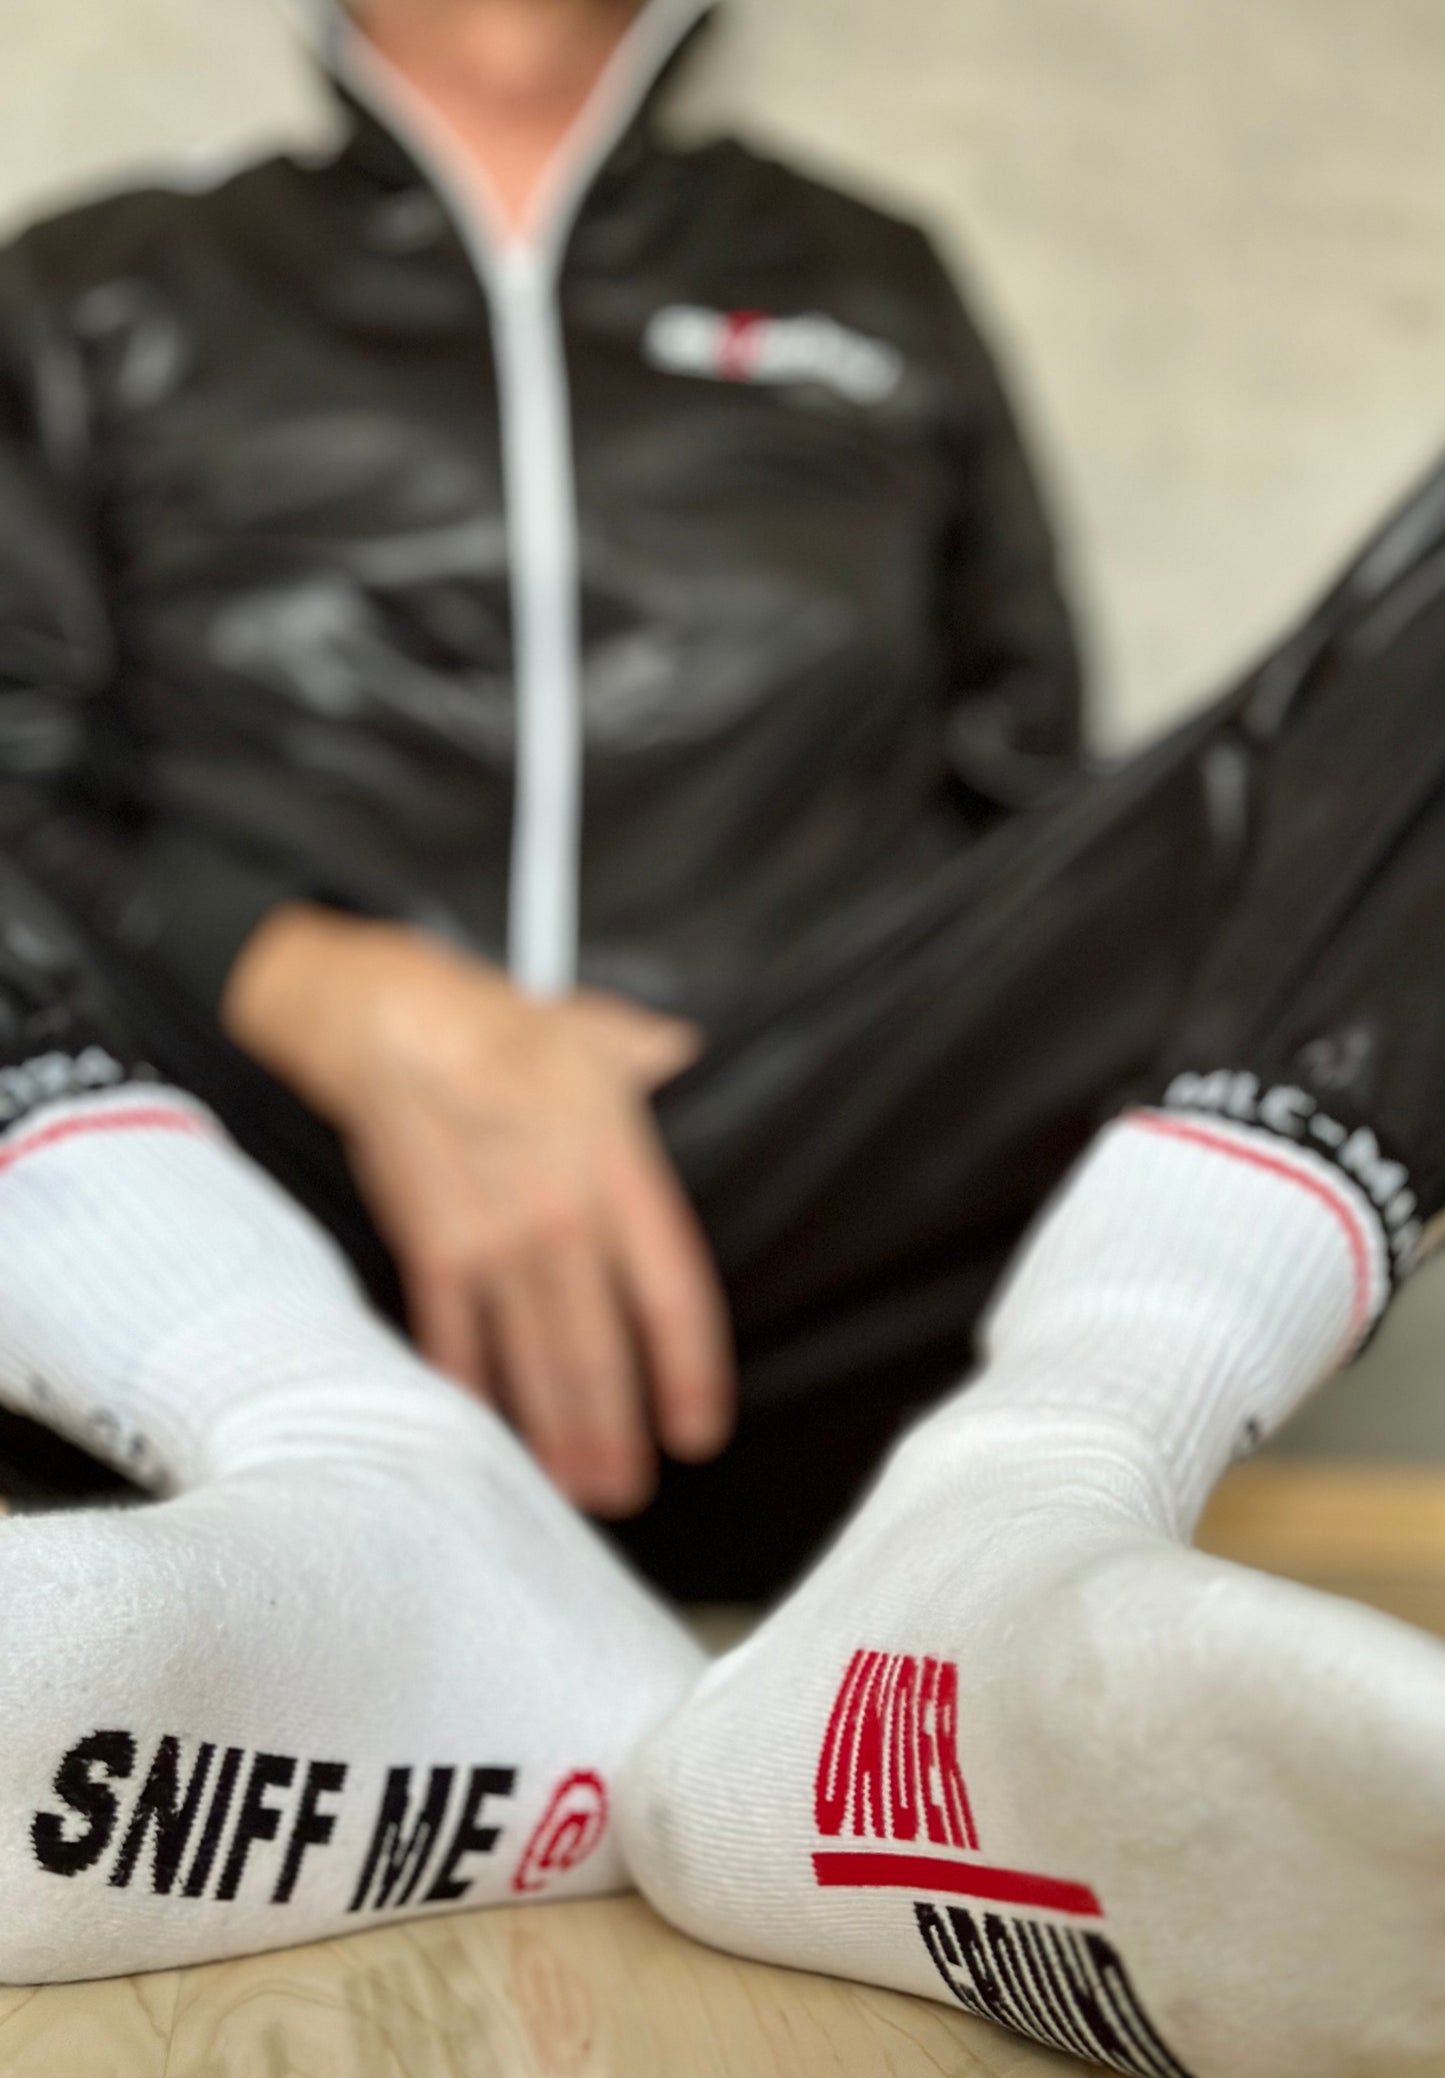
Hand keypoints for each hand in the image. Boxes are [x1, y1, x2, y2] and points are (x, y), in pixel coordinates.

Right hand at [222, 905, 733, 1515]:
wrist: (395, 1022)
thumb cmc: (509, 1030)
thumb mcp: (608, 1039)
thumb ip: (660, 1068)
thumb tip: (697, 1064)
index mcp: (619, 1171)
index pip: (672, 1293)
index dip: (689, 1371)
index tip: (698, 1430)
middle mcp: (561, 1218)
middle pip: (599, 1351)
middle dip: (615, 1434)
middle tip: (629, 1493)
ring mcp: (491, 1241)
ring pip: (531, 1362)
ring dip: (553, 1436)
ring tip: (572, 1490)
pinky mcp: (431, 1250)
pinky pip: (454, 1341)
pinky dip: (469, 1394)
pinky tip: (483, 1439)